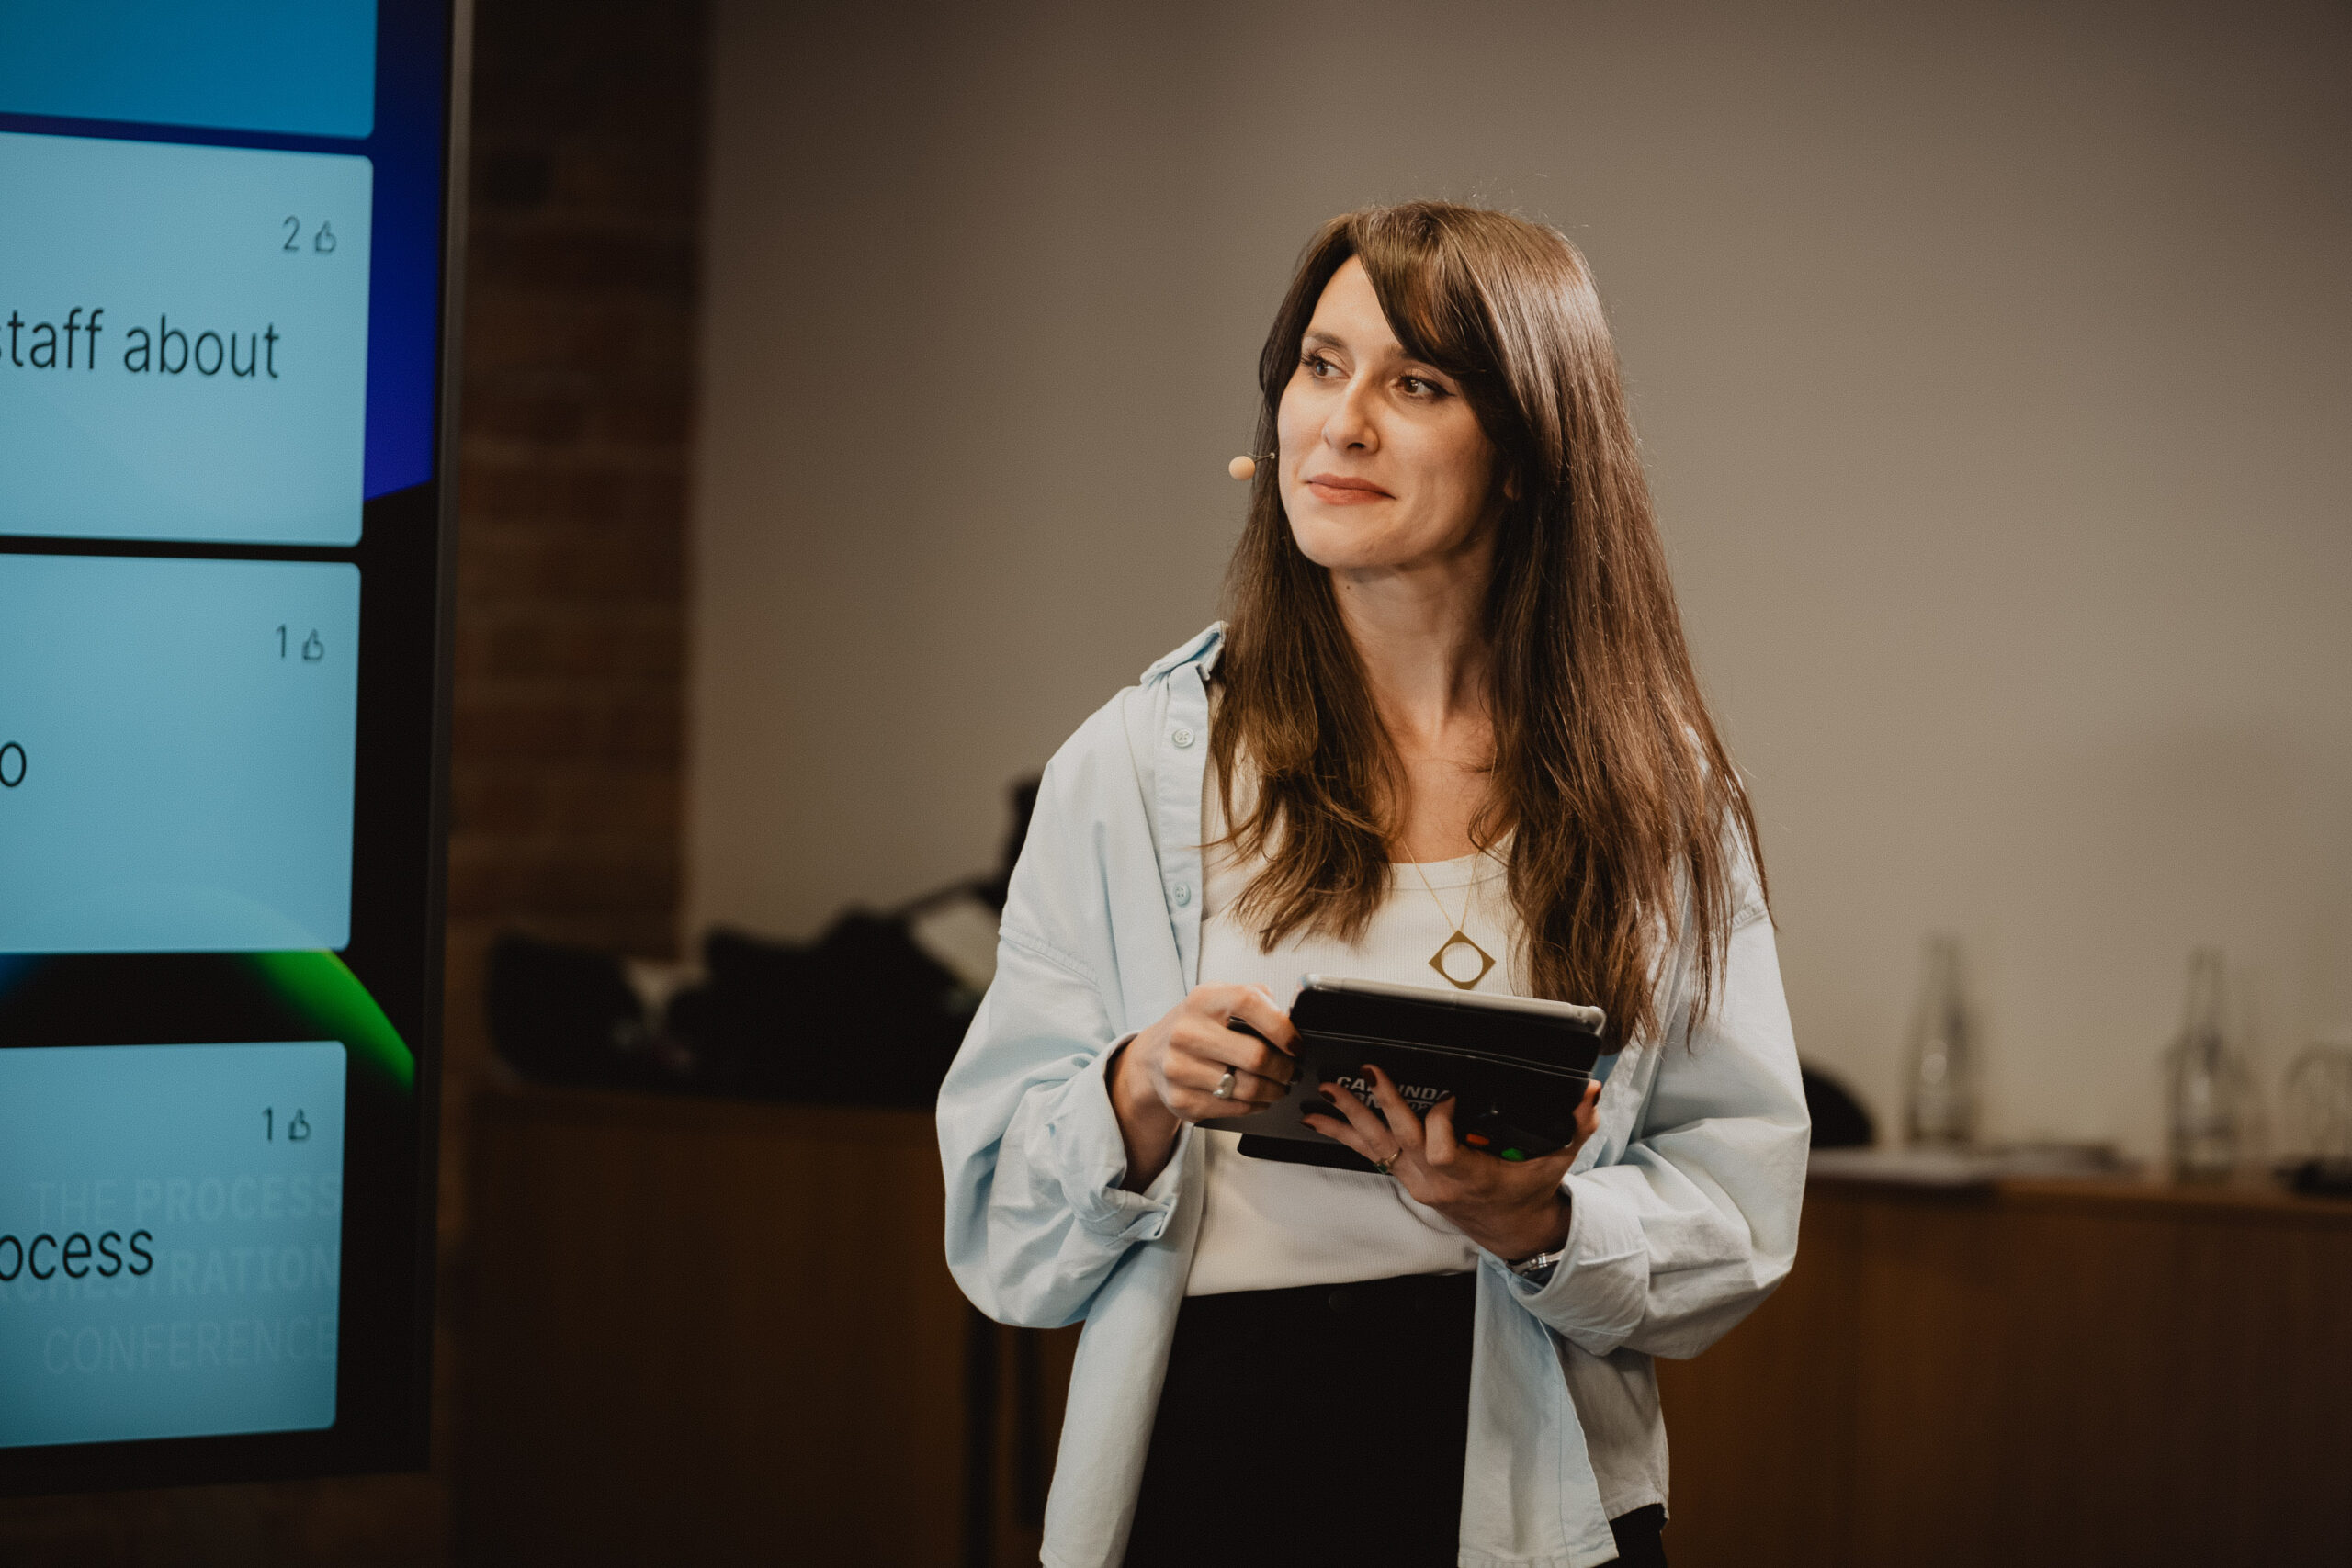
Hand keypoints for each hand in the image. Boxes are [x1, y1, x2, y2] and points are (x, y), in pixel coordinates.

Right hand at [1109, 984, 1299, 1190]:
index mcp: (1203, 1000)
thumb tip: (1291, 1021)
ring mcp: (1181, 1069)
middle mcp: (1187, 1032)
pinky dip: (1256, 1105)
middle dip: (1285, 1068)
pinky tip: (1258, 1097)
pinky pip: (1235, 1108)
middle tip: (1293, 1071)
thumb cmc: (1195, 1027)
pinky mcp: (1182, 1100)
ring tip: (1280, 1085)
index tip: (1296, 1044)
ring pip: (1249, 1088)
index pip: (1250, 1003)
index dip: (1282, 1026)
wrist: (1152, 1058)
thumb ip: (1255, 1000)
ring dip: (1275, 1090)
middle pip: (1255, 1056)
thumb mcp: (1218, 1000)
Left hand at [1302, 1063, 1601, 1261]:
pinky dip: (1346, 1134)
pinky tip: (1322, 1119)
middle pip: (1399, 1140)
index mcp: (1469, 1175)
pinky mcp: (1407, 1178)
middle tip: (1365, 1073)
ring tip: (1324, 1094)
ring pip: (1376, 1147)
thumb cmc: (1529, 1193)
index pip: (1440, 1147)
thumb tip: (1589, 1093)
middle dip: (1380, 1104)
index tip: (1448, 1096)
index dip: (1439, 1118)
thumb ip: (1574, 1127)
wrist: (1511, 1231)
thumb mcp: (1557, 1161)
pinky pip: (1371, 1154)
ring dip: (1349, 1118)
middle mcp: (1435, 1180)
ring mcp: (1417, 1181)